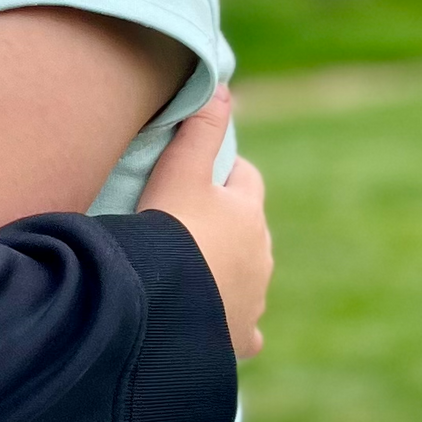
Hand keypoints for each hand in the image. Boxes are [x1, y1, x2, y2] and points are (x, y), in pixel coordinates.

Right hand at [138, 89, 271, 358]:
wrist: (161, 300)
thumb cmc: (168, 229)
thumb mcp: (180, 169)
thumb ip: (200, 127)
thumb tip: (222, 85)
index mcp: (249, 214)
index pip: (246, 180)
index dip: (224, 172)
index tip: (200, 172)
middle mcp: (261, 256)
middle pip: (250, 231)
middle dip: (228, 225)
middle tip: (187, 223)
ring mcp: (253, 298)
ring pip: (249, 278)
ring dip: (230, 273)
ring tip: (192, 273)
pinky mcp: (240, 335)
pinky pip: (245, 331)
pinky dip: (235, 325)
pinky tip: (219, 325)